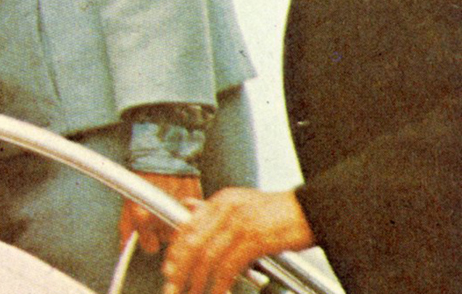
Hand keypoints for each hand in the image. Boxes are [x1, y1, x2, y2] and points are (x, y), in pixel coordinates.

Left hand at [120, 171, 199, 254]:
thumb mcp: (127, 200)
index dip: (149, 242)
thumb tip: (123, 247)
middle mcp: (162, 216)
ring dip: (174, 223)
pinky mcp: (195, 202)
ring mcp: (180, 210)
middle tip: (158, 216)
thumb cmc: (141, 176)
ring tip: (168, 206)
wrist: (162, 153)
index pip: (149, 247)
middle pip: (166, 239)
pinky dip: (187, 213)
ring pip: (179, 230)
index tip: (149, 237)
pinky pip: (192, 217)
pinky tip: (179, 200)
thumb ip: (127, 225)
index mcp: (142, 216)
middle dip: (162, 232)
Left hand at [161, 187, 313, 293]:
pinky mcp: (256, 239)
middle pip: (193, 243)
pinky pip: (229, 265)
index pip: (187, 225)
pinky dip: (220, 283)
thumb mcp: (244, 203)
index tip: (169, 269)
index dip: (175, 251)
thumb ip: (215, 209)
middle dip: (179, 269)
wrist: (316, 209)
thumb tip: (188, 207)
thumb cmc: (282, 212)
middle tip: (172, 286)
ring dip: (197, 280)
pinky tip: (217, 292)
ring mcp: (241, 223)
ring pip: (208, 257)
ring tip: (192, 293)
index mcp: (222, 200)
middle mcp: (227, 209)